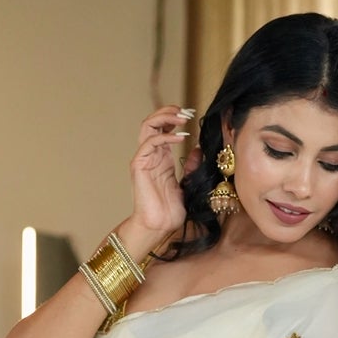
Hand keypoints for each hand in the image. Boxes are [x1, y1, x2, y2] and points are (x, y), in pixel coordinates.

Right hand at [128, 105, 201, 244]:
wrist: (159, 227)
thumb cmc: (170, 211)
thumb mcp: (188, 184)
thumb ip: (192, 166)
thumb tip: (198, 148)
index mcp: (161, 158)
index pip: (163, 128)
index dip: (174, 118)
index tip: (192, 114)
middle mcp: (150, 155)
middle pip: (153, 122)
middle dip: (169, 112)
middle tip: (187, 111)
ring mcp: (143, 159)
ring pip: (148, 126)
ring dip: (165, 118)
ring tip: (183, 118)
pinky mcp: (139, 165)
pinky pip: (150, 143)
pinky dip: (165, 136)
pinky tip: (180, 137)